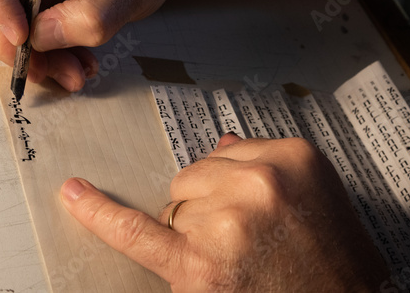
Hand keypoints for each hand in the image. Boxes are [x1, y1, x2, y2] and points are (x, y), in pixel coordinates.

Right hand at [0, 0, 183, 91]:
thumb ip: (91, 14)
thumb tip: (40, 36)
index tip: (22, 36)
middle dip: (13, 38)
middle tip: (42, 69)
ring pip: (4, 16)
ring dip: (32, 53)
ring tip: (72, 73)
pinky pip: (25, 28)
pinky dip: (45, 54)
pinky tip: (74, 65)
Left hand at [60, 134, 388, 291]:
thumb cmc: (335, 264)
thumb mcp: (317, 194)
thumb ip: (265, 163)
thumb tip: (221, 144)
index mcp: (291, 157)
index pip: (225, 153)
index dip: (228, 187)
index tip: (246, 209)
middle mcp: (258, 182)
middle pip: (194, 179)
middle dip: (207, 209)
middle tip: (249, 246)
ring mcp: (227, 222)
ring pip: (175, 209)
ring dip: (194, 236)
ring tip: (241, 264)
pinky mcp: (199, 266)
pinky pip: (138, 232)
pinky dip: (99, 214)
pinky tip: (74, 194)